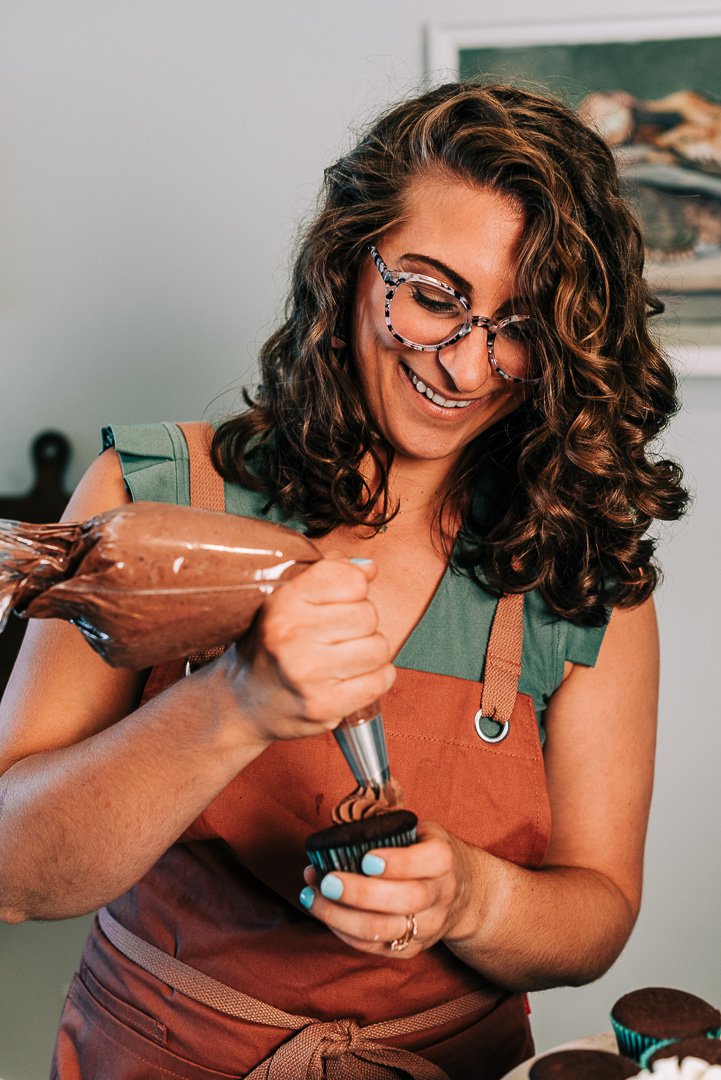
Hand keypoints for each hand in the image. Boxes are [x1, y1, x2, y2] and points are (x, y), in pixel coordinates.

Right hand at [206, 555, 395, 746]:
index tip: (340, 600)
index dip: (353, 587)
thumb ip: (327, 574)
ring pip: (379, 647)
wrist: (244, 704)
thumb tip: (369, 568)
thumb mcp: (285, 600)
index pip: (349, 579)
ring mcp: (308, 675)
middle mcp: (292, 638)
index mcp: (282, 605)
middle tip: (336, 636)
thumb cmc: (272, 648)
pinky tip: (350, 677)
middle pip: (368, 614)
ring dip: (368, 652)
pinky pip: (381, 680)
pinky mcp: (326, 706)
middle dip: (360, 624)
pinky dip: (375, 678)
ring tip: (343, 657)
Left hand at [298, 821, 470, 958]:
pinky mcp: (411, 949)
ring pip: (385, 929)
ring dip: (341, 916)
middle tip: (327, 881)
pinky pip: (373, 945)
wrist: (463, 894)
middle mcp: (440, 895)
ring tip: (312, 896)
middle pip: (405, 900)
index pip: (429, 861)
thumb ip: (389, 827)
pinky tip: (322, 910)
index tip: (366, 858)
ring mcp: (427, 926)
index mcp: (443, 860)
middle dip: (361, 893)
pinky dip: (341, 930)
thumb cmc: (426, 853)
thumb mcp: (421, 831)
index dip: (398, 862)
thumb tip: (338, 827)